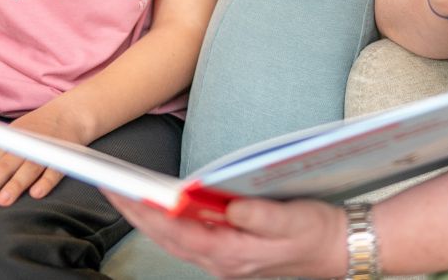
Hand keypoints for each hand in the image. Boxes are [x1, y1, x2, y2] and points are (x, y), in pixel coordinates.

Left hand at [0, 105, 79, 218]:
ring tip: (2, 201)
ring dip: (15, 184)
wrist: (69, 114)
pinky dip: (47, 180)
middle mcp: (22, 144)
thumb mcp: (8, 139)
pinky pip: (55, 169)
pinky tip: (37, 193)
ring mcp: (43, 149)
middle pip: (2, 168)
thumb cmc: (32, 132)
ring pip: (27, 168)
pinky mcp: (63, 155)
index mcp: (5, 141)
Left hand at [103, 193, 346, 278]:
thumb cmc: (317, 232)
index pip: (178, 231)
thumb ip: (261, 217)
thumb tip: (229, 206)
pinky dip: (168, 223)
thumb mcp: (293, 220)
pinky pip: (188, 239)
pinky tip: (160, 207)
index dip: (146, 212)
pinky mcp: (230, 252)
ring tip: (124, 193)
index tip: (122, 191)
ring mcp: (225, 259)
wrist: (340, 250)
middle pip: (167, 237)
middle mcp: (222, 261)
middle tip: (107, 185)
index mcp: (233, 252)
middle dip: (134, 212)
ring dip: (146, 218)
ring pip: (174, 240)